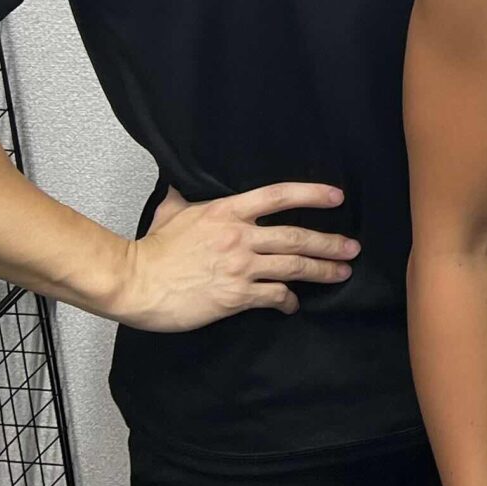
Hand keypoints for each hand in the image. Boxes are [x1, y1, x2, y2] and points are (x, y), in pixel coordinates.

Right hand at [110, 183, 355, 331]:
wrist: (134, 282)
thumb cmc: (151, 248)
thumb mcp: (172, 210)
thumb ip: (186, 196)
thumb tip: (182, 181)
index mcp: (227, 211)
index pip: (279, 195)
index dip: (312, 194)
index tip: (338, 196)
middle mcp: (240, 236)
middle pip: (296, 237)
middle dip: (329, 243)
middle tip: (352, 248)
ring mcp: (240, 266)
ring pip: (293, 267)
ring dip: (321, 270)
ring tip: (341, 273)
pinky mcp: (235, 295)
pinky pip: (272, 296)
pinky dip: (287, 300)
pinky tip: (293, 304)